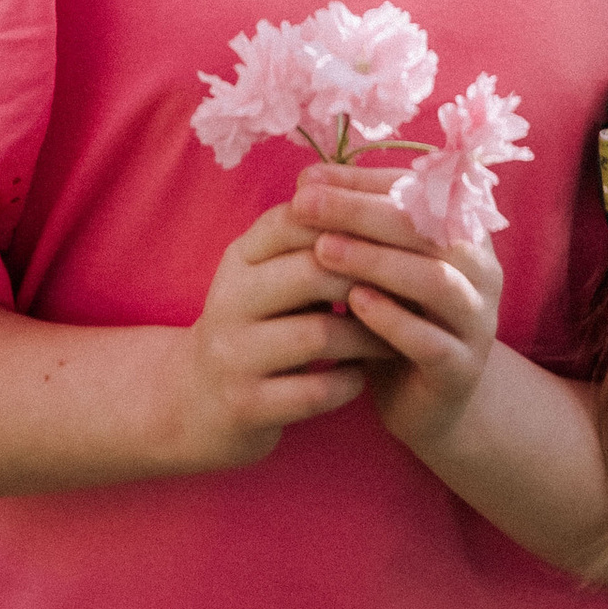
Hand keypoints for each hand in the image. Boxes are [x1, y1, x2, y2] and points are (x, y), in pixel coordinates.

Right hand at [163, 196, 390, 471]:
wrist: (197, 401)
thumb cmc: (257, 326)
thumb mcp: (269, 276)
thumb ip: (312, 243)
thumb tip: (386, 203)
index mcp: (239, 259)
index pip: (294, 219)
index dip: (350, 223)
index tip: (397, 236)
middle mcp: (230, 300)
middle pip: (312, 271)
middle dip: (369, 280)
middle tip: (410, 288)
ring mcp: (234, 355)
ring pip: (318, 334)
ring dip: (368, 336)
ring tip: (396, 336)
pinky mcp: (246, 405)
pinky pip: (315, 391)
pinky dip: (348, 382)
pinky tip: (362, 377)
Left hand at [294, 165, 502, 466]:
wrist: (425, 402)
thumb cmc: (395, 318)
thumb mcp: (376, 266)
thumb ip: (354, 225)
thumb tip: (307, 181)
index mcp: (464, 231)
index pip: (415, 190)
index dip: (361, 182)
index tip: (307, 179)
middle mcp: (481, 269)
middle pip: (426, 227)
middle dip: (361, 212)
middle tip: (306, 205)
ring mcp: (478, 320)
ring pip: (435, 280)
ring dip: (376, 261)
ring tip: (323, 251)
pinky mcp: (463, 369)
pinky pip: (431, 340)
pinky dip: (392, 319)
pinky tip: (354, 304)